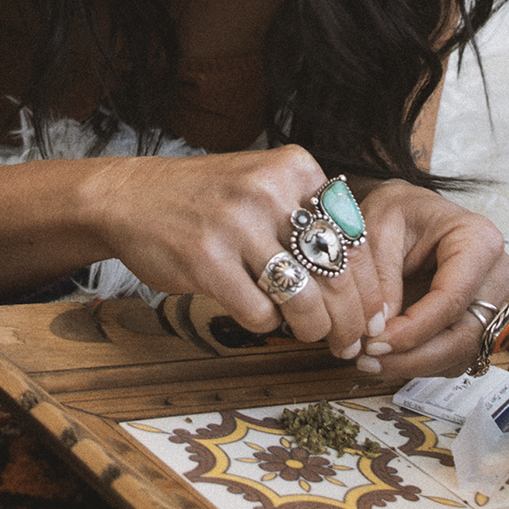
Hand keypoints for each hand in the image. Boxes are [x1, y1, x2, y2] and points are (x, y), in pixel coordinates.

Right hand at [92, 145, 389, 360]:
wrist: (132, 196)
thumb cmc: (209, 200)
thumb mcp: (265, 186)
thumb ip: (311, 219)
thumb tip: (364, 284)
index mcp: (295, 167)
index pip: (355, 237)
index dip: (370, 286)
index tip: (376, 315)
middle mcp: (269, 190)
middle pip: (336, 272)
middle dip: (350, 318)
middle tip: (352, 340)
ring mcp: (236, 223)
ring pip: (304, 299)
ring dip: (313, 328)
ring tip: (312, 335)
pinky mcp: (206, 258)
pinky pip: (259, 312)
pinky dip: (265, 322)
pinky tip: (258, 312)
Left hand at [348, 181, 508, 380]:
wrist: (409, 214)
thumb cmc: (398, 212)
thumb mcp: (378, 228)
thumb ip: (380, 276)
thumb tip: (378, 327)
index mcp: (479, 240)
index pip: (452, 298)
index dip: (413, 329)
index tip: (375, 341)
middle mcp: (496, 275)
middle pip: (462, 335)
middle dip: (412, 355)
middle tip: (367, 357)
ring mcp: (491, 302)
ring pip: (459, 353)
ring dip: (412, 364)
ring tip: (367, 360)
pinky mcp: (478, 322)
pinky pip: (453, 356)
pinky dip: (419, 363)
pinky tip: (386, 357)